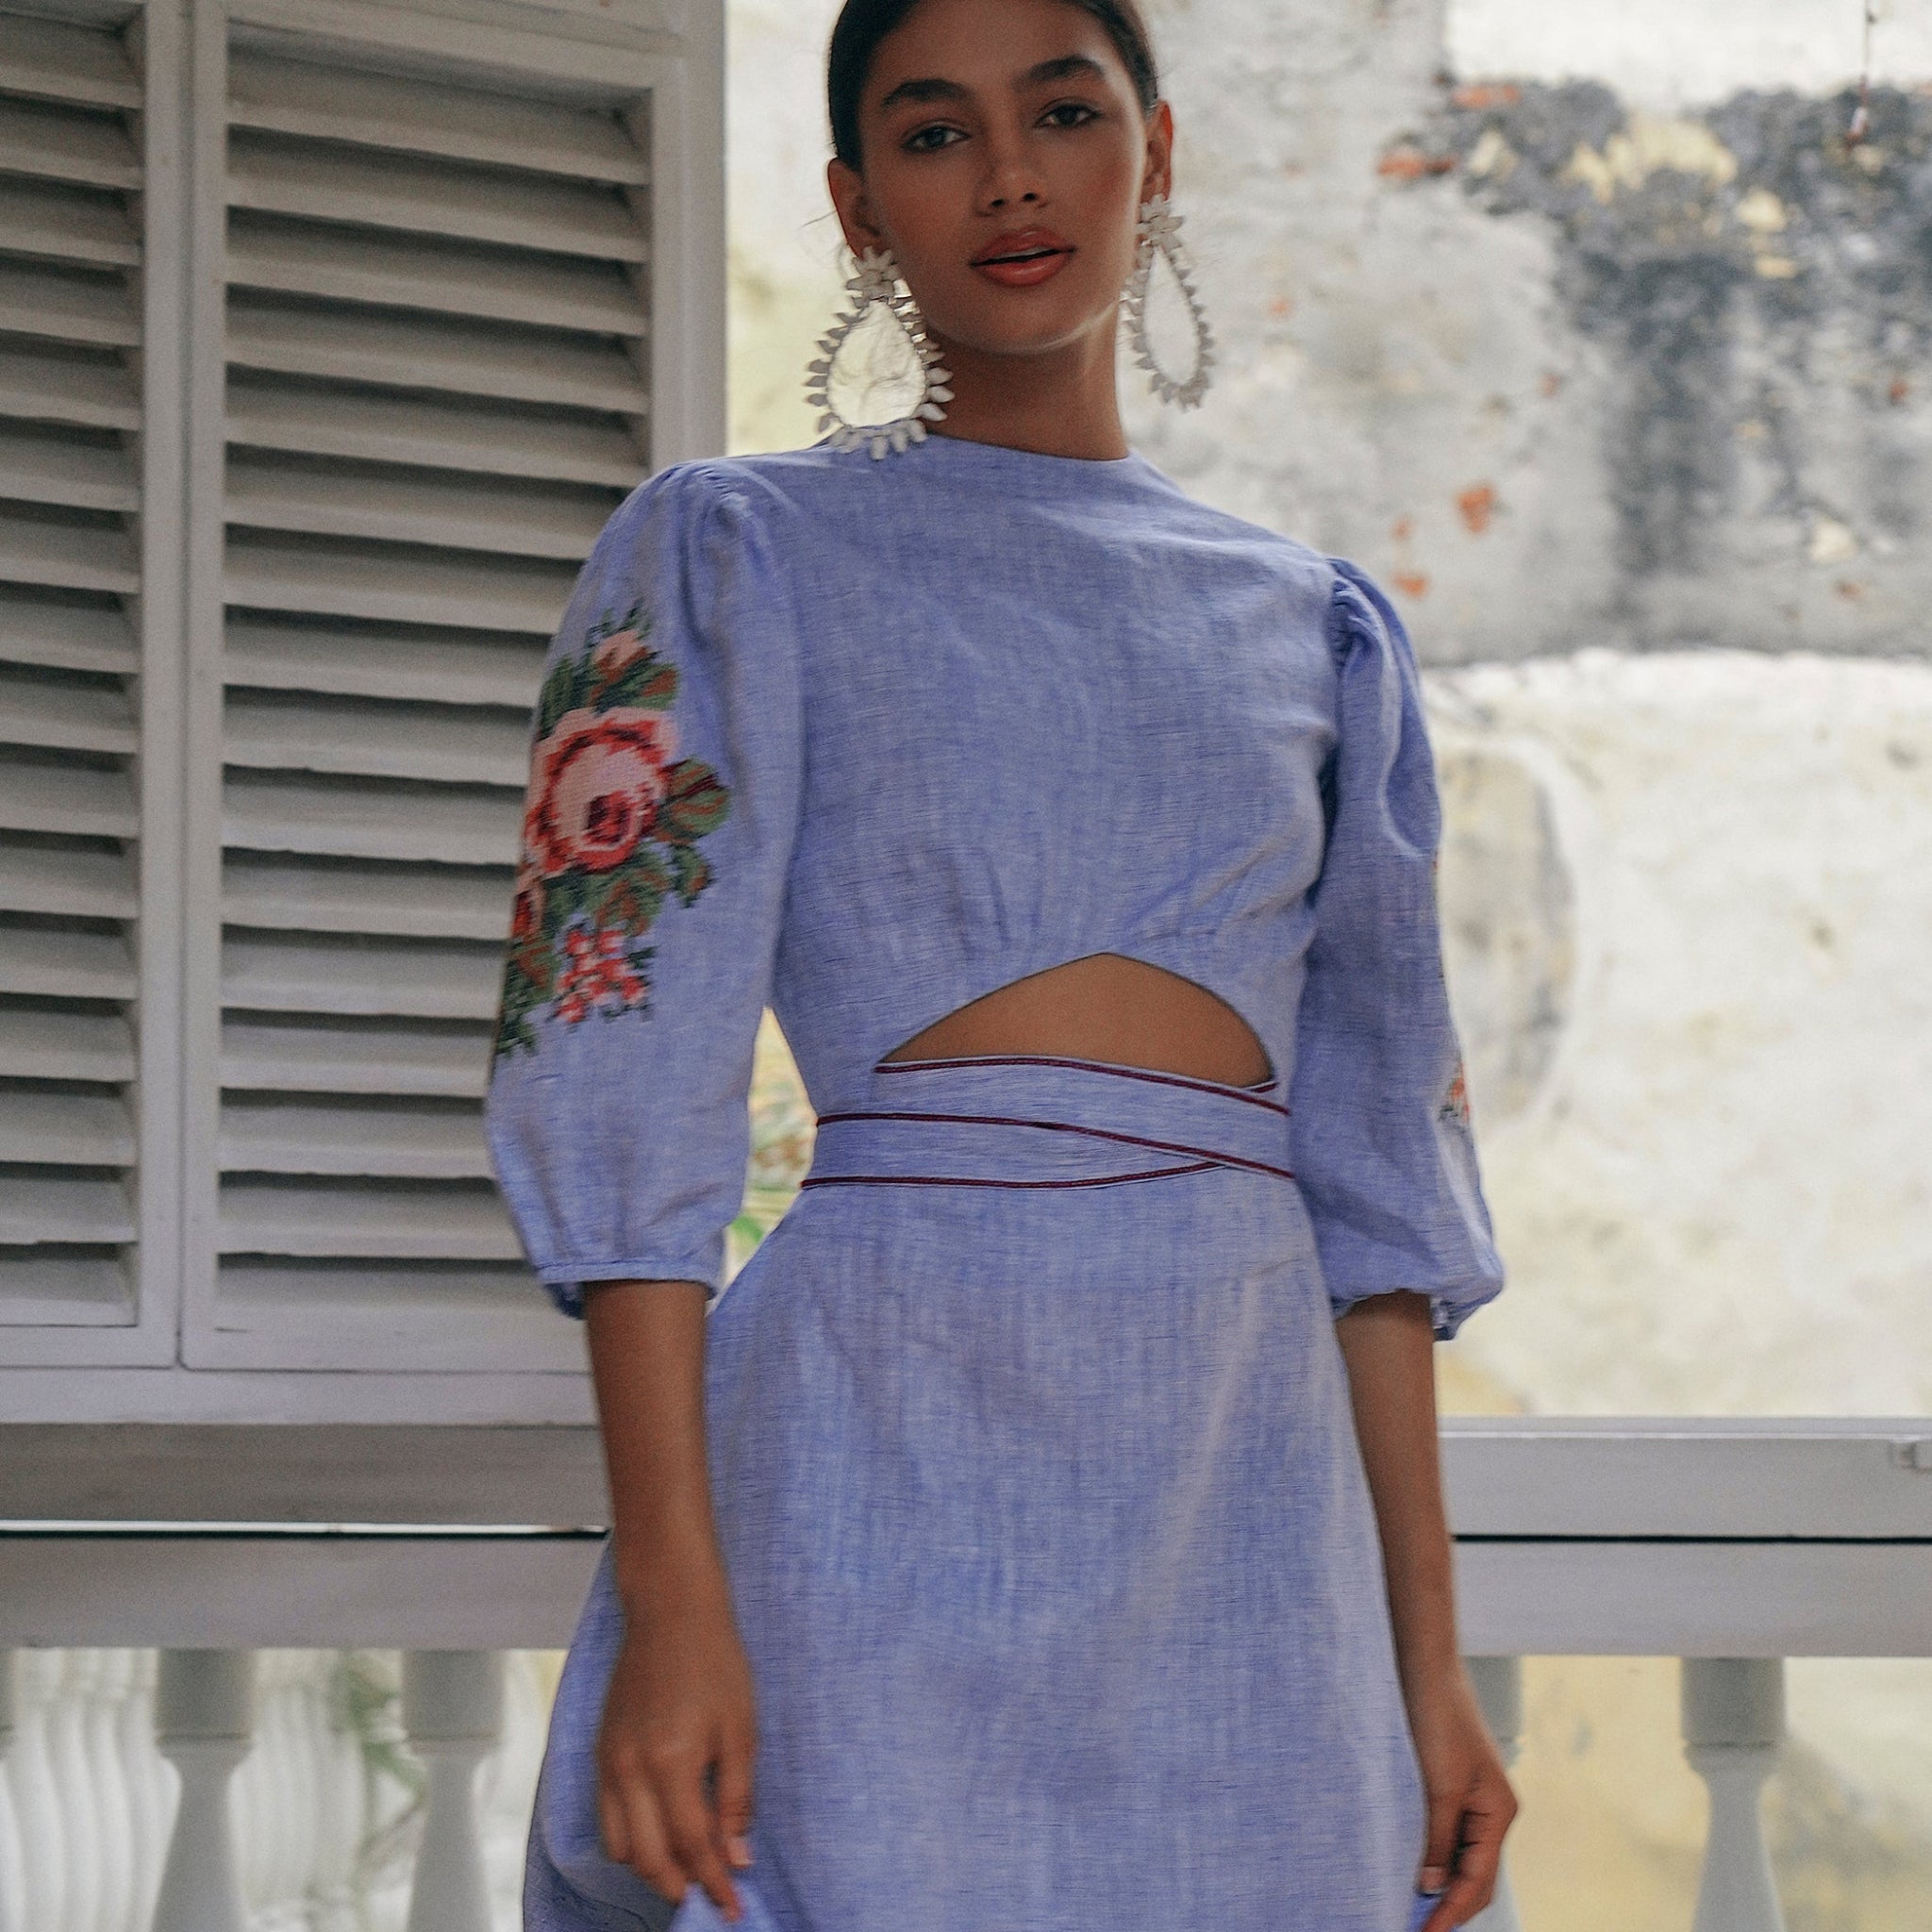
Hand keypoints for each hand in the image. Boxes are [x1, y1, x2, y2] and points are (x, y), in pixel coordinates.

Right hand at [596, 1589, 758, 1921]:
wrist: (670, 1611)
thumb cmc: (714, 1661)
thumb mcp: (741, 1727)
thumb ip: (736, 1795)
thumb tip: (738, 1854)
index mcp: (672, 1762)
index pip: (693, 1846)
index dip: (715, 1882)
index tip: (734, 1907)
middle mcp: (631, 1769)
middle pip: (651, 1859)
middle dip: (683, 1886)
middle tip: (712, 1896)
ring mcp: (609, 1762)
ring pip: (621, 1847)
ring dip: (654, 1867)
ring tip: (689, 1867)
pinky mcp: (600, 1752)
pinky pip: (606, 1818)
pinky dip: (631, 1839)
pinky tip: (660, 1834)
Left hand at [1406, 1665, 1517, 1930]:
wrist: (1425, 1666)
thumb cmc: (1437, 1716)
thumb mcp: (1438, 1784)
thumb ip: (1438, 1838)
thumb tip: (1431, 1887)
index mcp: (1499, 1813)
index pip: (1478, 1882)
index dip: (1451, 1913)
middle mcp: (1493, 1810)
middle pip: (1477, 1876)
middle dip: (1451, 1906)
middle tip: (1416, 1927)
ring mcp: (1474, 1797)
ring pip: (1463, 1857)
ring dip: (1442, 1884)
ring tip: (1413, 1907)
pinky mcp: (1453, 1784)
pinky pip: (1450, 1834)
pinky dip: (1436, 1856)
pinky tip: (1415, 1866)